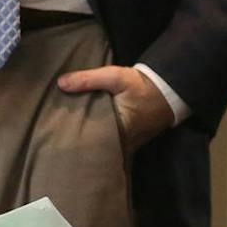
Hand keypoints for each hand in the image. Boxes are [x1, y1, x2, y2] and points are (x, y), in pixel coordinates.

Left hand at [56, 64, 172, 150]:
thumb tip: (60, 84)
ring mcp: (130, 143)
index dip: (74, 143)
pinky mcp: (133, 140)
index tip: (57, 141)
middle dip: (80, 146)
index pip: (92, 143)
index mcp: (119, 131)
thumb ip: (88, 80)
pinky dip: (102, 141)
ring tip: (68, 142)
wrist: (169, 89)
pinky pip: (113, 145)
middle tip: (58, 144)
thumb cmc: (142, 85)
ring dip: (91, 144)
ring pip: (105, 148)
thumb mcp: (115, 77)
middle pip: (97, 149)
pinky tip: (88, 136)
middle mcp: (125, 142)